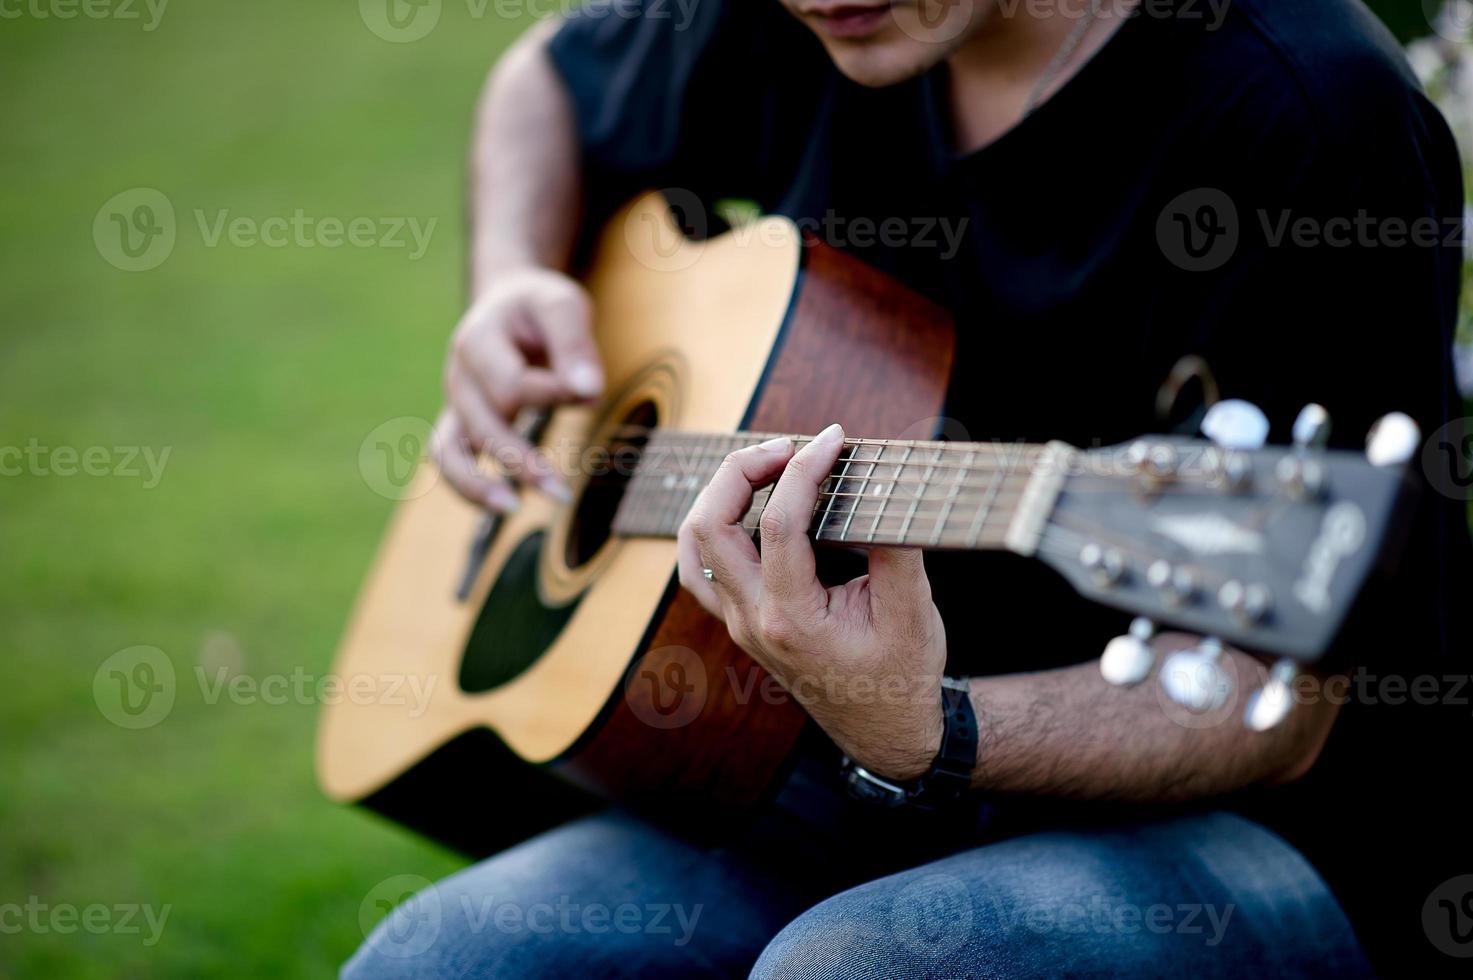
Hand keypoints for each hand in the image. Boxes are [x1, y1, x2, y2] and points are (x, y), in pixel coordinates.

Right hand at [433, 267, 602, 510]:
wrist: (509, 303)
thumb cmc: (538, 307)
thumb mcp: (562, 306)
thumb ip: (575, 346)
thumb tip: (589, 392)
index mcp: (478, 339)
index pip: (511, 384)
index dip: (551, 395)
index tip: (588, 390)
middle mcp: (459, 374)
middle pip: (482, 424)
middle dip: (521, 460)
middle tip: (562, 493)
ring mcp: (455, 401)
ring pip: (449, 452)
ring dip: (478, 485)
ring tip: (513, 509)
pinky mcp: (461, 421)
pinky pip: (450, 460)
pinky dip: (469, 487)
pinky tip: (504, 504)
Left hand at [676, 424, 947, 780]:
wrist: (886, 732)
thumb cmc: (902, 674)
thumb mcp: (913, 611)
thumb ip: (895, 548)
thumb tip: (879, 486)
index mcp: (792, 619)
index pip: (781, 523)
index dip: (804, 468)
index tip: (834, 439)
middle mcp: (752, 620)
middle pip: (711, 526)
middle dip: (742, 470)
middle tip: (791, 447)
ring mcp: (739, 623)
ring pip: (695, 545)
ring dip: (721, 495)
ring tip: (767, 467)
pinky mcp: (741, 621)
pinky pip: (701, 567)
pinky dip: (715, 526)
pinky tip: (750, 506)